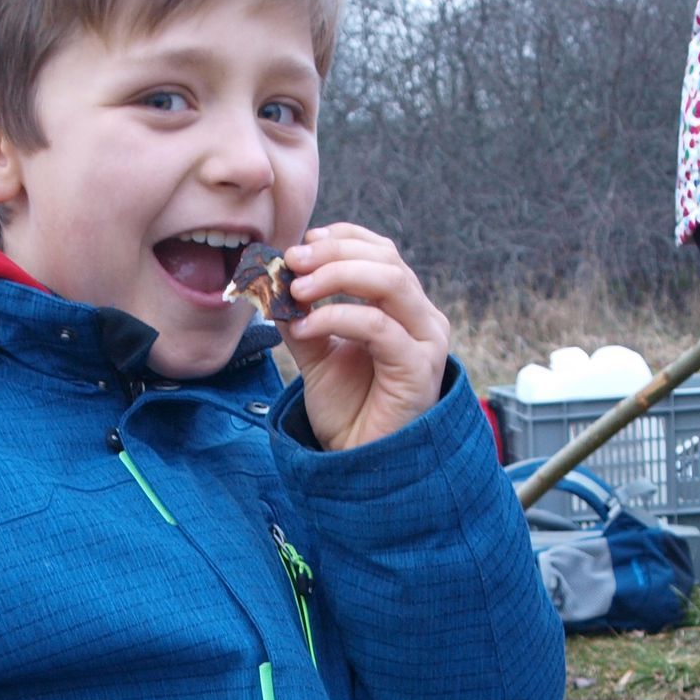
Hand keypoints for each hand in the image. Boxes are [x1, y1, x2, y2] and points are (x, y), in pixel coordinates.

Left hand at [278, 223, 450, 451]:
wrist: (360, 460)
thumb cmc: (349, 410)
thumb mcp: (316, 354)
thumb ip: (302, 318)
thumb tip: (273, 281)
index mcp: (402, 308)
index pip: (381, 251)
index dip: (341, 239)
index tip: (302, 243)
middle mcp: (422, 318)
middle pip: (386, 258)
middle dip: (333, 253)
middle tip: (292, 261)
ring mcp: (426, 342)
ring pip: (389, 281)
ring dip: (336, 276)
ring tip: (296, 290)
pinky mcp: (419, 368)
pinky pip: (379, 326)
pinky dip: (337, 317)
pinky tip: (306, 326)